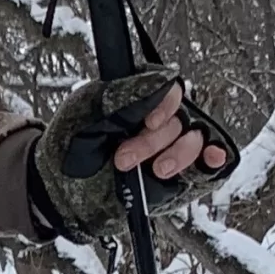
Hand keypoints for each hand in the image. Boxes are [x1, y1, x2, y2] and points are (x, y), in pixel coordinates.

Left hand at [33, 72, 238, 239]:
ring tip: (156, 171)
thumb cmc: (70, 146)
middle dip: (155, 141)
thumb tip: (165, 81)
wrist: (60, 192)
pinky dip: (215, 162)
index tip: (149, 123)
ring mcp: (171, 148)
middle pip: (181, 119)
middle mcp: (161, 121)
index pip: (170, 88)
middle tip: (123, 159)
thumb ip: (126, 95)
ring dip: (179, 154)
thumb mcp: (89, 112)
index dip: (166, 104)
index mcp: (141, 98)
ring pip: (197, 140)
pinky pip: (209, 166)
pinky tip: (211, 161)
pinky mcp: (179, 177)